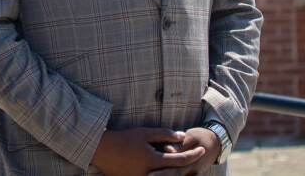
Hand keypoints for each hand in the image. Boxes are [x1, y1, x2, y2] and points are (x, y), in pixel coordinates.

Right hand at [90, 128, 204, 175]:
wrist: (102, 151)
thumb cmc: (124, 139)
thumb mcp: (144, 133)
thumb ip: (164, 134)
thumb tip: (183, 135)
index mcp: (153, 160)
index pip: (180, 160)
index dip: (193, 154)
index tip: (202, 149)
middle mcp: (150, 174)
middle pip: (177, 173)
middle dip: (191, 165)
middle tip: (200, 158)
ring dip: (179, 173)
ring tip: (190, 167)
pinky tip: (171, 171)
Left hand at [148, 127, 218, 175]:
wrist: (216, 143)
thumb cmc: (200, 137)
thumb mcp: (192, 137)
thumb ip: (180, 144)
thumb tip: (167, 149)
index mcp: (193, 159)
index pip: (177, 167)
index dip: (164, 171)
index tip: (150, 172)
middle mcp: (194, 168)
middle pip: (176, 174)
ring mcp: (194, 172)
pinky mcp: (193, 173)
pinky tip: (163, 175)